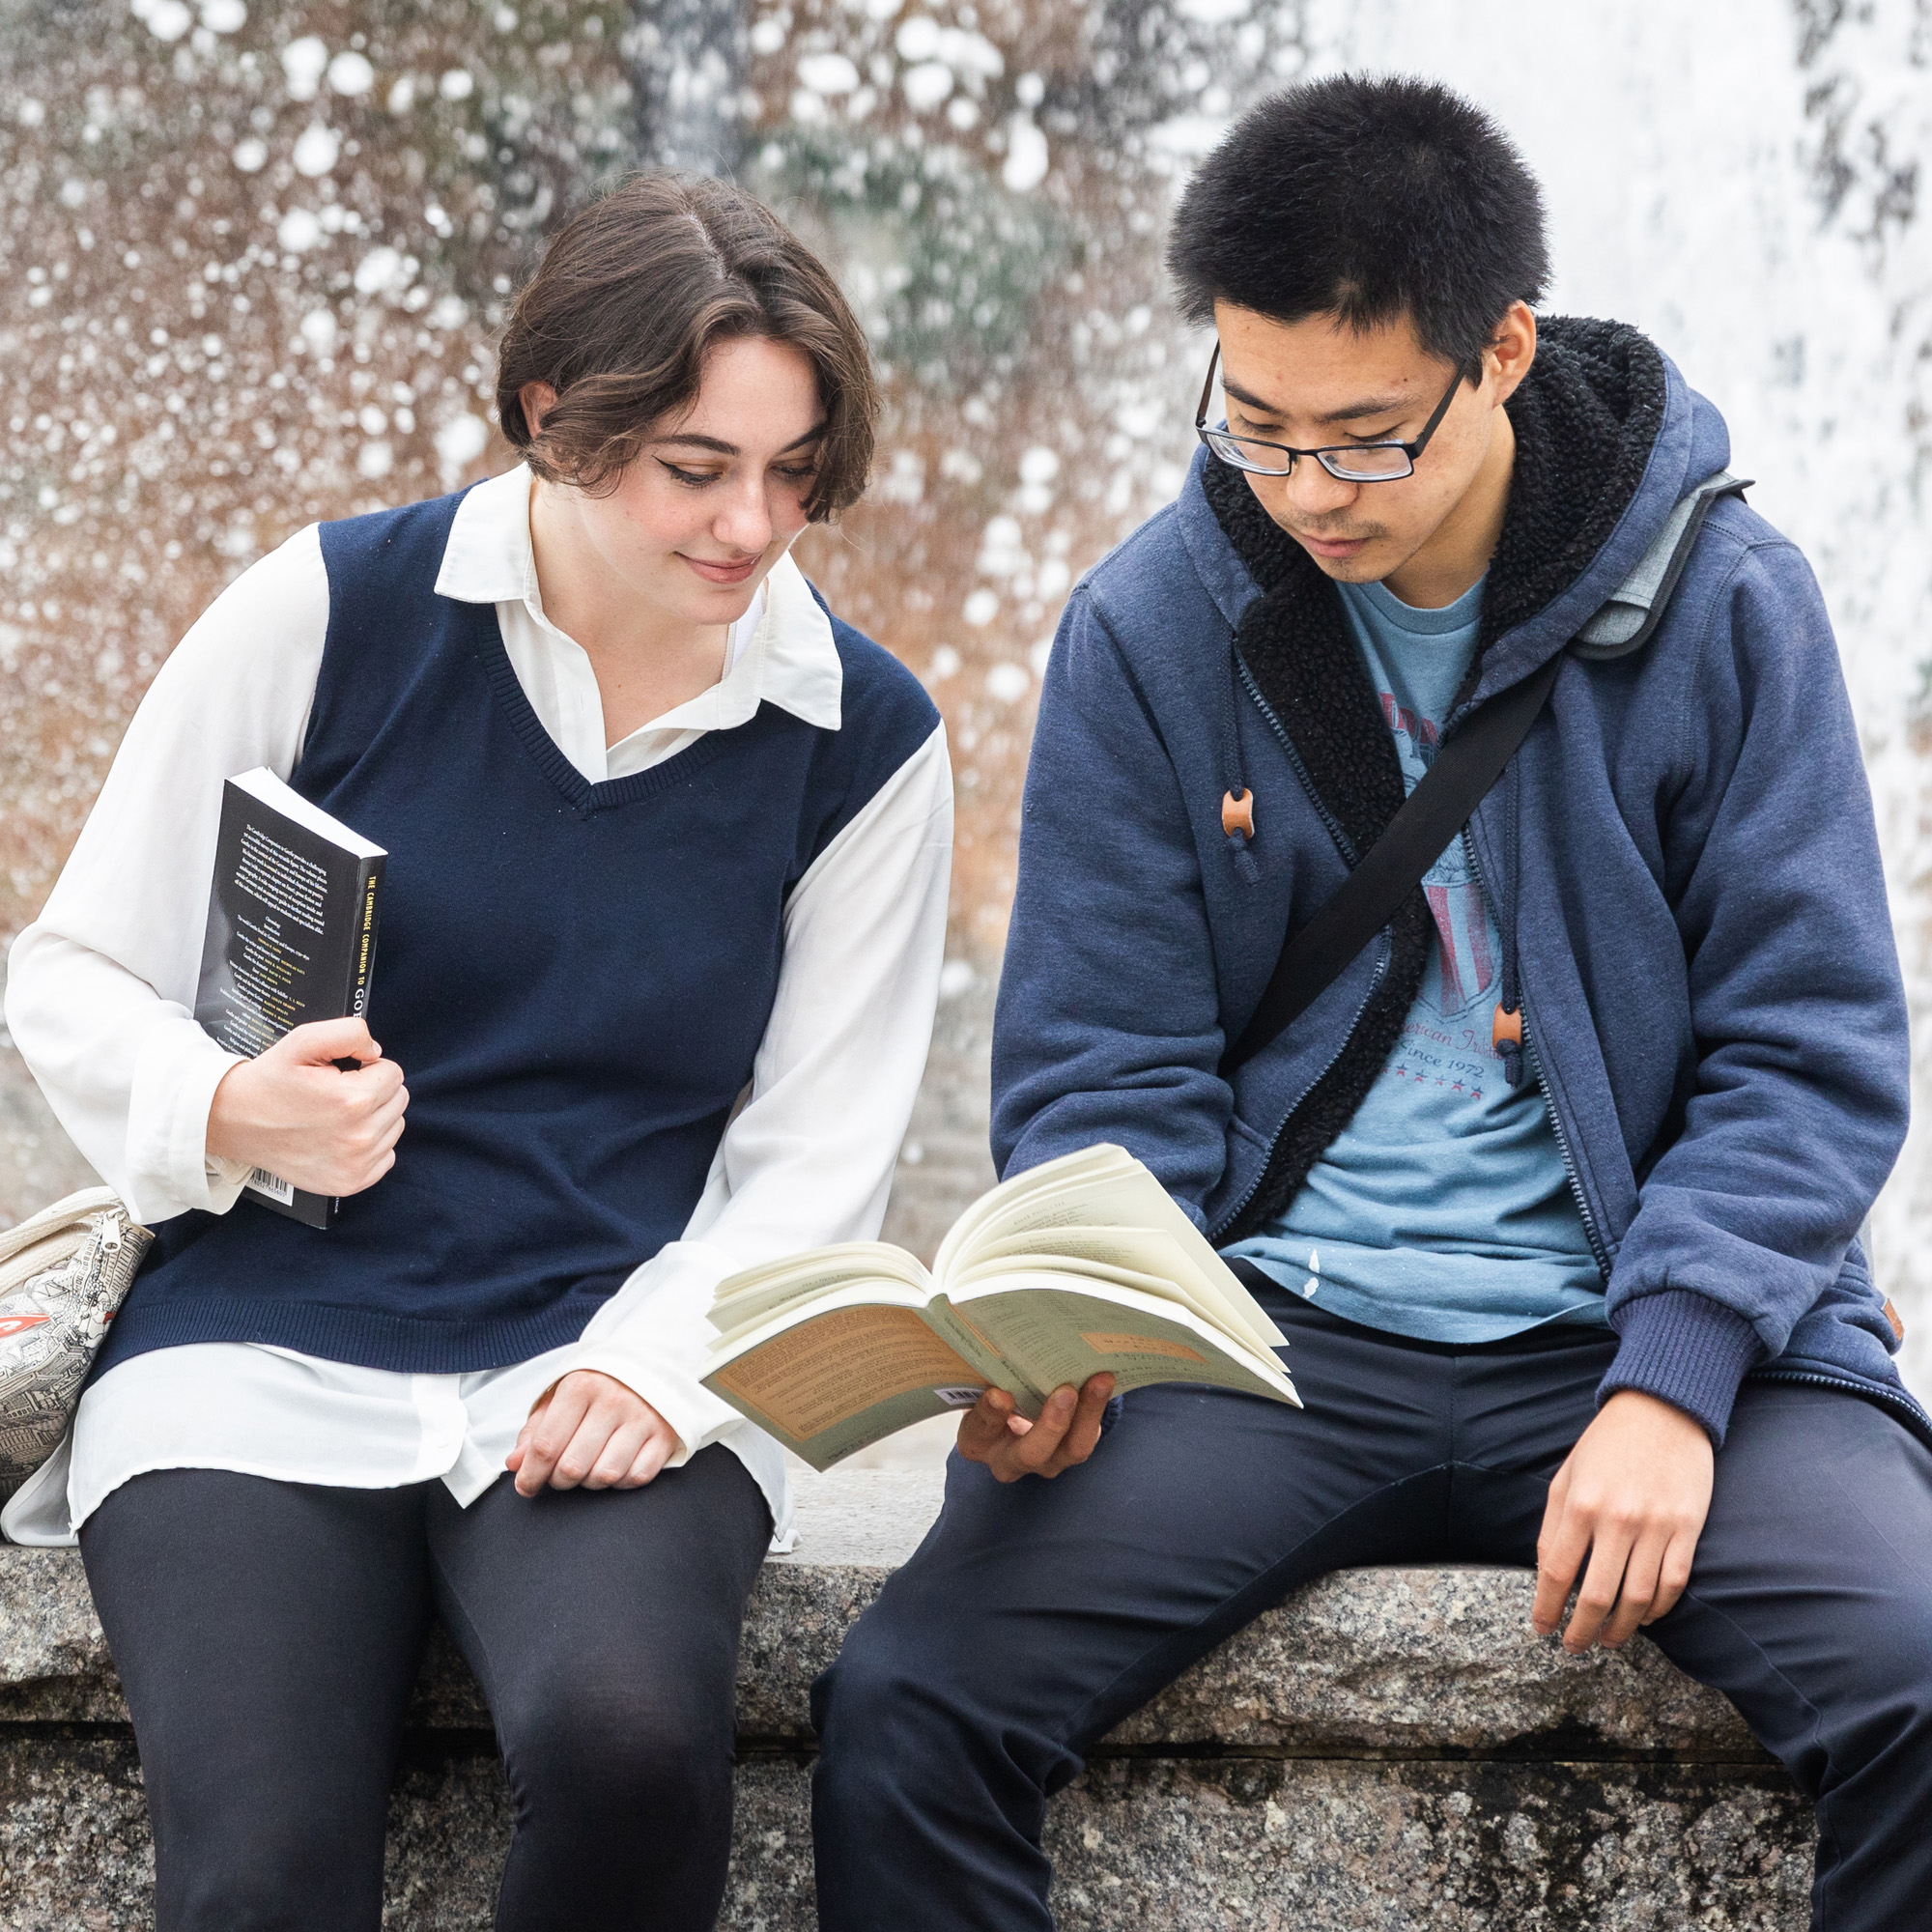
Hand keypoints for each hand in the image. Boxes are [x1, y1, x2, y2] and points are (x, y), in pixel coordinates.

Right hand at [206, 1017, 407, 1196]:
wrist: (235, 1122)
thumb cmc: (271, 1081)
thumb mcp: (303, 1040)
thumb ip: (350, 1032)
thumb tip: (377, 1052)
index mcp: (353, 1100)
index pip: (394, 1073)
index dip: (368, 1068)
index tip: (341, 1075)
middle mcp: (360, 1137)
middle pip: (399, 1099)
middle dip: (375, 1090)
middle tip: (337, 1093)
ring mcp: (356, 1164)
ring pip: (395, 1126)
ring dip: (375, 1117)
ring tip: (337, 1115)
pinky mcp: (351, 1182)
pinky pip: (387, 1156)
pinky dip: (372, 1146)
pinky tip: (341, 1137)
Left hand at [507, 1370, 680, 1495]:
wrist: (652, 1364)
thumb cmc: (598, 1386)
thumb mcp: (561, 1397)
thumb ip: (535, 1430)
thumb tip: (515, 1464)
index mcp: (581, 1386)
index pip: (546, 1445)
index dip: (530, 1475)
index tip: (525, 1487)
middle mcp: (614, 1400)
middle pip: (572, 1466)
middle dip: (559, 1480)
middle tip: (561, 1474)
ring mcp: (643, 1418)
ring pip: (605, 1475)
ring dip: (591, 1481)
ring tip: (589, 1466)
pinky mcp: (665, 1434)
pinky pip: (637, 1477)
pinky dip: (622, 1481)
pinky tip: (616, 1465)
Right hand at [956, 1374, 1114, 1481]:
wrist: (1009, 1407)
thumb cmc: (989, 1388)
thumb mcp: (978, 1382)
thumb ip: (983, 1368)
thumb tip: (988, 1326)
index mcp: (977, 1441)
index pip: (981, 1430)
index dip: (990, 1414)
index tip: (1000, 1394)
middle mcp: (1010, 1459)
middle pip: (1031, 1453)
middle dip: (1051, 1424)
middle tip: (1065, 1392)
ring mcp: (1046, 1460)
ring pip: (1072, 1449)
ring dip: (1088, 1414)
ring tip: (1101, 1380)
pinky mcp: (1072, 1449)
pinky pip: (1089, 1435)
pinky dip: (1098, 1408)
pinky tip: (1105, 1378)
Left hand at [1532, 1389, 1713, 1652]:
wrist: (1663, 1410)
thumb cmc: (1607, 1444)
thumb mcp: (1567, 1475)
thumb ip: (1553, 1524)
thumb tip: (1545, 1572)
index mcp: (1580, 1504)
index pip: (1556, 1572)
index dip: (1547, 1607)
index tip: (1541, 1629)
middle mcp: (1617, 1519)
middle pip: (1597, 1595)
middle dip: (1582, 1630)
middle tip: (1573, 1647)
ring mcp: (1656, 1526)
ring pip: (1637, 1598)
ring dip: (1621, 1629)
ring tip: (1608, 1640)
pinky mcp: (1688, 1529)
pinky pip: (1673, 1583)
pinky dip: (1658, 1609)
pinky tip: (1643, 1618)